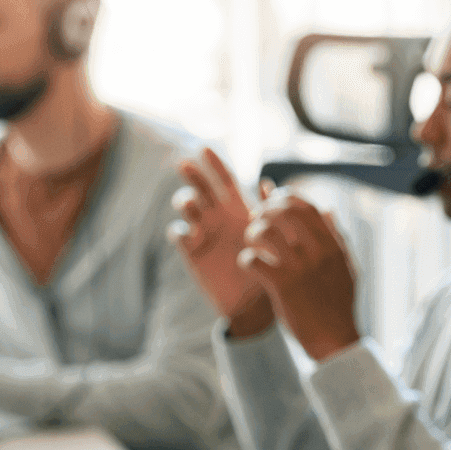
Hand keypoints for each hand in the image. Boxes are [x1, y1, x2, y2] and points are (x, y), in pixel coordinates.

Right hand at [168, 147, 274, 331]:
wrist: (255, 301)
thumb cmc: (268, 268)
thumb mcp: (272, 237)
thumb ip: (268, 212)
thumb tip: (268, 184)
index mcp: (238, 209)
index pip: (224, 179)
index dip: (214, 163)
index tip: (204, 148)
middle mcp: (218, 216)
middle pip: (200, 186)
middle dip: (192, 173)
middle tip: (185, 165)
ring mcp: (203, 232)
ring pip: (187, 206)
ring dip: (186, 201)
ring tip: (193, 205)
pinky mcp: (192, 251)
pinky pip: (178, 234)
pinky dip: (179, 230)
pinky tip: (187, 233)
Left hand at [240, 192, 361, 360]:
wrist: (333, 338)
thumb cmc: (338, 304)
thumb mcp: (346, 266)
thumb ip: (337, 237)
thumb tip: (329, 209)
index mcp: (333, 245)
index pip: (306, 205)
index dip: (284, 197)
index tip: (272, 203)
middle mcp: (317, 251)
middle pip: (284, 211)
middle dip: (264, 211)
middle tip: (255, 221)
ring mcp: (300, 267)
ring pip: (265, 231)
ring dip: (253, 233)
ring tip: (252, 244)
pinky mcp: (282, 285)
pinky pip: (254, 259)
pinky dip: (247, 259)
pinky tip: (251, 266)